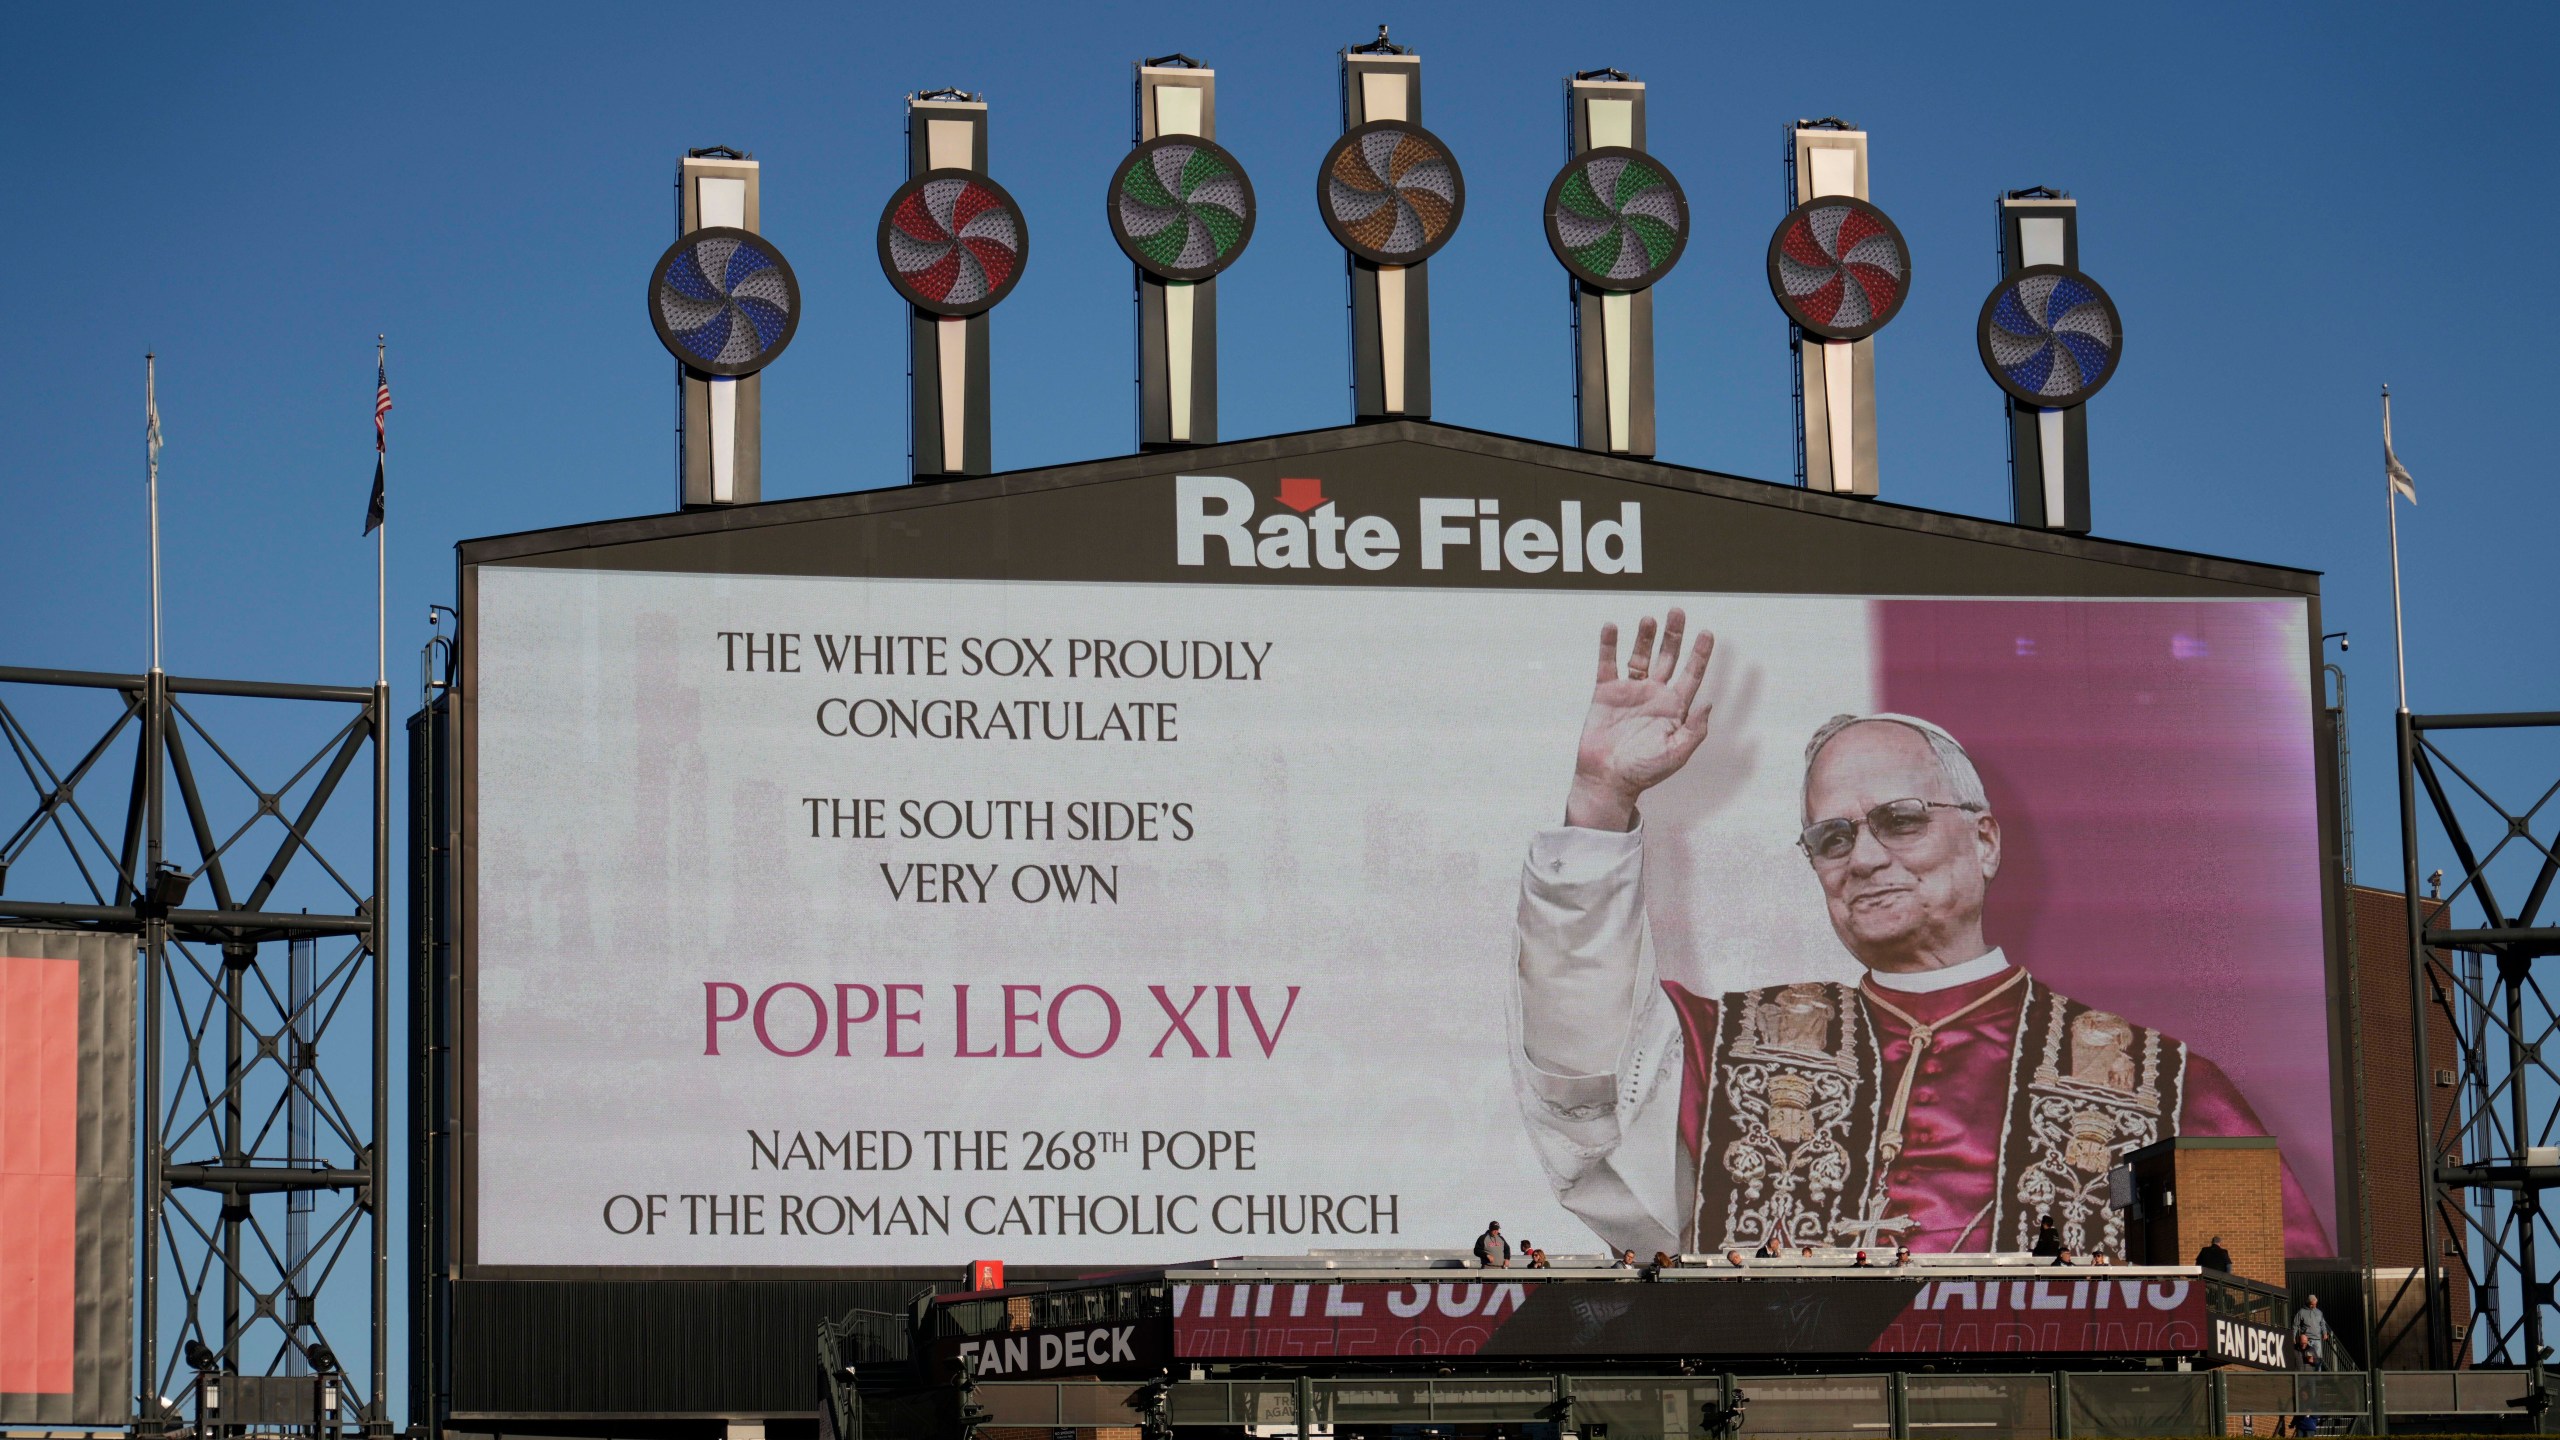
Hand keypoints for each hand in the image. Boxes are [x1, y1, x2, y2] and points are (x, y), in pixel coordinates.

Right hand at [1566, 608, 1715, 830]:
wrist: (1607, 779)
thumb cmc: (1643, 771)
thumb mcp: (1677, 754)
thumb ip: (1695, 730)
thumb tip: (1709, 703)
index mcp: (1674, 707)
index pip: (1691, 674)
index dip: (1700, 654)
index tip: (1708, 633)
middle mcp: (1654, 694)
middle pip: (1668, 657)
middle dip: (1674, 635)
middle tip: (1678, 611)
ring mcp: (1629, 692)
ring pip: (1640, 656)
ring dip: (1644, 637)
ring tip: (1649, 620)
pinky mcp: (1605, 692)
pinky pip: (1608, 663)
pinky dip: (1609, 645)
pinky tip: (1611, 628)